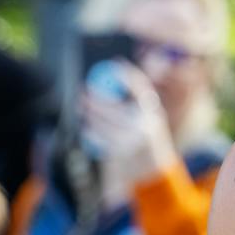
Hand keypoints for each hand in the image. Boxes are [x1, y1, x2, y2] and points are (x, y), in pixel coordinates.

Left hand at [81, 63, 176, 185]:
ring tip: (81, 108)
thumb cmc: (146, 136)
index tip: (114, 64)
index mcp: (152, 112)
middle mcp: (144, 126)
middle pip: (113, 107)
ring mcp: (131, 140)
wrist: (153, 170)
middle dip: (94, 99)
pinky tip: (85, 128)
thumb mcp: (149, 117)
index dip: (128, 74)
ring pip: (102, 123)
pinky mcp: (119, 153)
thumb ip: (136, 99)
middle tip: (82, 92)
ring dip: (88, 115)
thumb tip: (116, 69)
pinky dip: (89, 132)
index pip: (140, 88)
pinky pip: (98, 138)